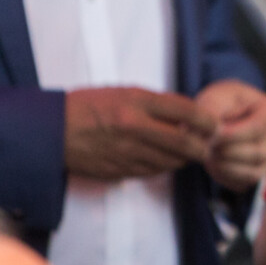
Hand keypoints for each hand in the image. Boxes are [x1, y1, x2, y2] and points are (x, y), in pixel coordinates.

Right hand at [64, 87, 215, 180]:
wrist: (51, 130)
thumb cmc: (89, 105)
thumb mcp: (125, 92)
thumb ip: (157, 103)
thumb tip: (188, 115)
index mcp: (137, 102)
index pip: (186, 111)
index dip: (207, 120)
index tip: (213, 124)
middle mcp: (135, 127)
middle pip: (184, 143)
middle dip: (202, 146)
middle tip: (206, 144)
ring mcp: (127, 151)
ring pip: (171, 162)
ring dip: (183, 158)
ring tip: (184, 151)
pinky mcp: (118, 170)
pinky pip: (152, 172)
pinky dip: (162, 166)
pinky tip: (161, 159)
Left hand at [196, 79, 265, 191]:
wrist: (220, 117)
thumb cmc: (221, 104)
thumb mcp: (215, 97)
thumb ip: (212, 109)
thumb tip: (214, 129)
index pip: (259, 127)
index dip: (234, 135)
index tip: (214, 137)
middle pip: (257, 152)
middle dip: (226, 152)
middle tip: (207, 144)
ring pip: (252, 172)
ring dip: (223, 166)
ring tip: (208, 153)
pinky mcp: (257, 174)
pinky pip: (242, 184)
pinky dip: (224, 176)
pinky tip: (214, 162)